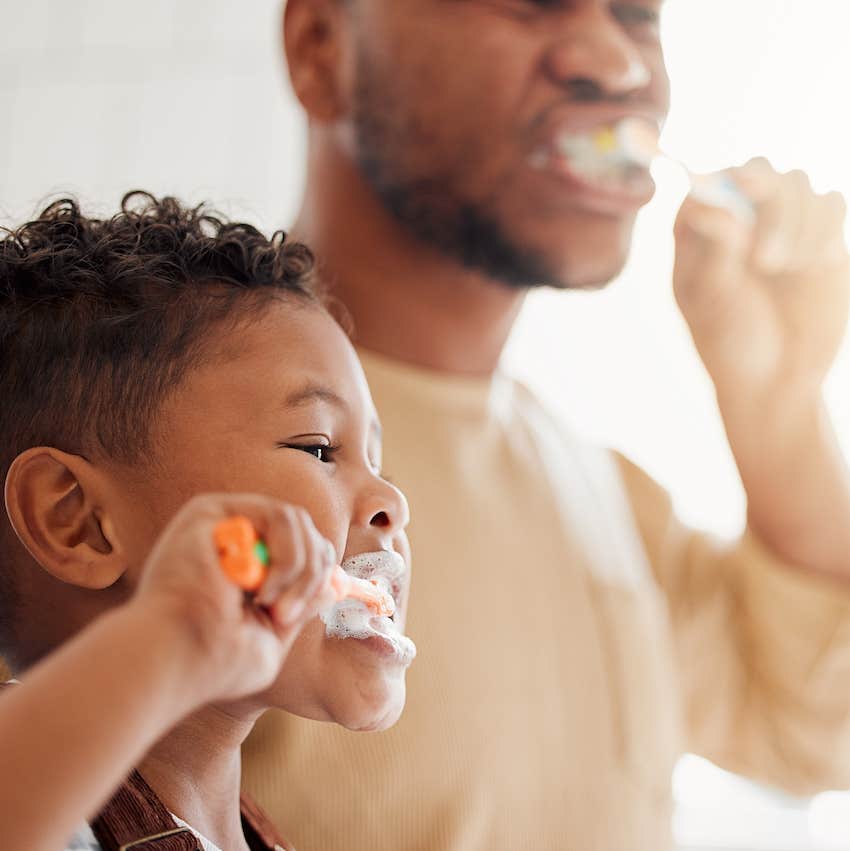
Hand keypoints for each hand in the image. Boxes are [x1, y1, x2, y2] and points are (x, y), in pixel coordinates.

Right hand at [131, 493, 336, 704]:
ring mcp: (223, 521)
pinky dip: (285, 555)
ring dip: (299, 568)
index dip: (317, 574)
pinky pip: (278, 514)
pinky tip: (260, 588)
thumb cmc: (215, 661)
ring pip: (295, 520)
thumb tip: (335, 584)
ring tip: (273, 604)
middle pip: (305, 530)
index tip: (297, 614)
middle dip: (311, 573)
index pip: (304, 548)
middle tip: (286, 614)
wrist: (176, 658)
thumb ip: (301, 606)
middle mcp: (234, 538)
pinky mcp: (211, 510)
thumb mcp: (272, 635)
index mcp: (246, 565)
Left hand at [673, 158, 849, 402]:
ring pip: (799, 184)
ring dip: (795, 223)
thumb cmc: (728, 342)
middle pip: (759, 171)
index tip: (738, 203)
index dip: (723, 183)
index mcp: (699, 230)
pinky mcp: (822, 236)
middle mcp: (739, 217)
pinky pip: (833, 205)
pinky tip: (808, 267)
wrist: (776, 379)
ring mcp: (782, 223)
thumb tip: (709, 206)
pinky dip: (823, 231)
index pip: (708, 181)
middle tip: (765, 261)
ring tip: (781, 271)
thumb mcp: (712, 303)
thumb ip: (713, 253)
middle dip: (768, 204)